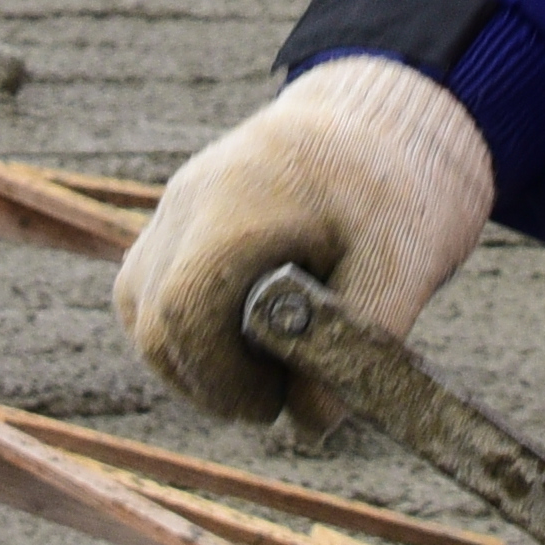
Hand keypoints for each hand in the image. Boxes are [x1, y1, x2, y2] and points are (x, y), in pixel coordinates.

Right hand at [114, 56, 492, 422]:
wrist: (386, 121)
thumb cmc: (398, 189)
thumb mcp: (405, 263)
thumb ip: (364, 342)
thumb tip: (310, 423)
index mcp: (240, 200)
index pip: (185, 306)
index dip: (218, 377)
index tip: (274, 405)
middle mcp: (189, 199)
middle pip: (150, 317)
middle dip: (204, 382)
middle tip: (272, 400)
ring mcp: (174, 205)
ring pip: (139, 308)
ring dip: (188, 361)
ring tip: (261, 373)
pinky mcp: (177, 220)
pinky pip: (146, 290)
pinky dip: (184, 332)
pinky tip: (243, 344)